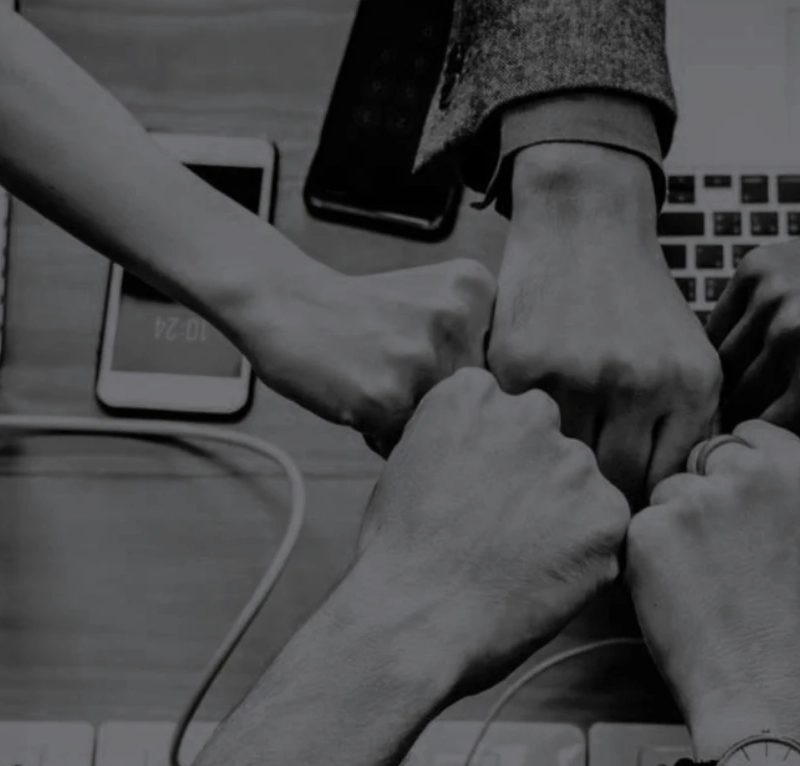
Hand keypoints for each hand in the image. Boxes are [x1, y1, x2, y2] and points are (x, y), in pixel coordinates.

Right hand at [235, 258, 494, 452]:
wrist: (285, 304)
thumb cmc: (360, 313)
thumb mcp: (432, 298)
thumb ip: (476, 338)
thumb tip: (513, 415)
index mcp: (476, 289)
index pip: (502, 368)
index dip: (464, 380)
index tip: (428, 362)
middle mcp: (456, 319)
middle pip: (476, 400)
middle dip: (440, 403)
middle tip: (395, 373)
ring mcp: (422, 358)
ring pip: (442, 424)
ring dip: (410, 421)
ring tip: (375, 384)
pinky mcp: (387, 396)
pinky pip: (403, 443)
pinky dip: (380, 434)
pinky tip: (357, 397)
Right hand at [347, 367, 630, 695]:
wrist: (414, 620)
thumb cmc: (398, 556)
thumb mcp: (408, 467)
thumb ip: (459, 442)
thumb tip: (488, 454)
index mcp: (474, 394)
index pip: (503, 414)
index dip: (489, 461)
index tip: (471, 496)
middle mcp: (530, 414)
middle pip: (546, 444)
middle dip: (530, 482)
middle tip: (496, 535)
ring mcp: (574, 464)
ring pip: (579, 487)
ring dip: (559, 519)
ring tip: (513, 565)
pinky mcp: (606, 515)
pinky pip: (603, 532)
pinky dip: (581, 559)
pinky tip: (536, 582)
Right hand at [490, 144, 721, 501]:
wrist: (585, 223)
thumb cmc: (638, 302)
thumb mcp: (687, 356)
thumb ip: (686, 429)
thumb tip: (672, 511)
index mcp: (689, 383)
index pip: (665, 482)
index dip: (644, 505)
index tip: (624, 510)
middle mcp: (638, 380)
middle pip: (616, 484)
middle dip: (600, 497)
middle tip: (582, 503)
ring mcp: (576, 373)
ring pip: (562, 463)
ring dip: (554, 470)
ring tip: (548, 474)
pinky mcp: (521, 364)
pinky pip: (519, 430)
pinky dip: (519, 436)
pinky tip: (520, 432)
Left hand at [626, 420, 799, 757]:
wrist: (759, 681)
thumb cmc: (782, 619)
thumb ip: (773, 487)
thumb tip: (730, 456)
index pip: (747, 433)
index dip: (735, 472)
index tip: (740, 510)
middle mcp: (751, 471)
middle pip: (701, 457)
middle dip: (701, 494)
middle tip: (721, 556)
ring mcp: (699, 497)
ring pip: (666, 493)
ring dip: (672, 527)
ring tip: (705, 580)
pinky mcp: (652, 527)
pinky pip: (638, 528)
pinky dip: (647, 558)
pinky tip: (679, 593)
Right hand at [707, 190, 799, 459]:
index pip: (770, 438)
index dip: (772, 445)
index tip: (774, 444)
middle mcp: (793, 339)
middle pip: (738, 404)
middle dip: (750, 416)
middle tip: (763, 415)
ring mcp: (771, 301)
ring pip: (721, 367)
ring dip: (734, 381)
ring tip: (758, 382)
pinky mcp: (758, 270)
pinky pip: (719, 324)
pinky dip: (727, 341)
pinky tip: (753, 345)